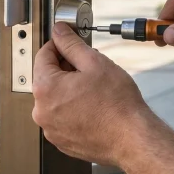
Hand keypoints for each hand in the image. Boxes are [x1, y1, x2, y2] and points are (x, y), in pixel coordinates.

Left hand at [32, 22, 153, 166]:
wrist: (131, 139)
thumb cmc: (116, 105)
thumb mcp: (95, 62)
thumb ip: (72, 44)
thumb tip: (60, 32)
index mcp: (45, 88)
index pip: (43, 56)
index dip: (58, 45)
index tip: (69, 43)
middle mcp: (42, 111)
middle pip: (48, 78)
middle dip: (66, 69)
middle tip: (89, 68)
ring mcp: (51, 129)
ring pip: (56, 99)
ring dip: (70, 90)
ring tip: (94, 90)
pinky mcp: (62, 141)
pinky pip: (62, 118)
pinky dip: (73, 110)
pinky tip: (92, 107)